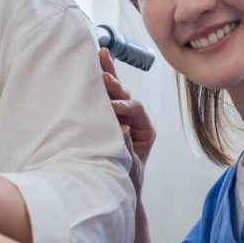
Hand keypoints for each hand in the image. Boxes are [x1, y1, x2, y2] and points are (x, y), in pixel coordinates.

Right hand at [100, 48, 154, 194]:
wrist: (118, 188)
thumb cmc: (126, 180)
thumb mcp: (129, 168)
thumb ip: (127, 148)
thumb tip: (123, 126)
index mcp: (145, 130)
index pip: (136, 111)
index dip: (124, 108)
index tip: (111, 108)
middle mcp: (135, 118)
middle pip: (126, 95)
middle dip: (115, 85)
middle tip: (103, 76)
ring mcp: (122, 114)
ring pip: (116, 90)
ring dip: (108, 72)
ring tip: (100, 54)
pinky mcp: (109, 114)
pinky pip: (105, 94)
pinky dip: (102, 77)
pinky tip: (98, 60)